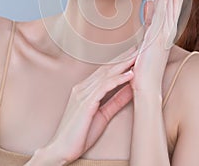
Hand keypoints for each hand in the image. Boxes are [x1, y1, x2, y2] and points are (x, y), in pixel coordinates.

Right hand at [39, 46, 136, 163]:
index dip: (119, 62)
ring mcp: (83, 94)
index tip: (132, 55)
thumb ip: (115, 102)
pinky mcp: (86, 103)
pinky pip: (105, 87)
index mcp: (84, 89)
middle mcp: (83, 88)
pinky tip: (130, 75)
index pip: (105, 71)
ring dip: (123, 65)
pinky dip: (118, 79)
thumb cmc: (80, 134)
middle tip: (137, 49)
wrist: (61, 150)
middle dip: (123, 59)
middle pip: (106, 69)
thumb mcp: (103, 115)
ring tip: (137, 58)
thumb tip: (130, 91)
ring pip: (107, 75)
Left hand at [131, 0, 185, 93]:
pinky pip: (165, 14)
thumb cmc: (145, 61)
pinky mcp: (160, 36)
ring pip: (171, 0)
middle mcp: (169, 25)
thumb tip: (149, 2)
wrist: (146, 84)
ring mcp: (166, 31)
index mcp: (165, 24)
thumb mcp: (147, 34)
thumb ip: (150, 17)